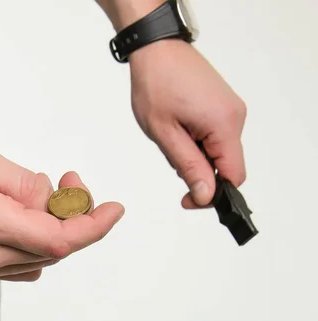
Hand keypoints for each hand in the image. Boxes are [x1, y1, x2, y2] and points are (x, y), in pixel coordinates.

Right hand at [0, 136, 123, 281]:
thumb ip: (21, 183)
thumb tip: (49, 197)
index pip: (59, 240)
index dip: (93, 226)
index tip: (113, 209)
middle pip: (54, 249)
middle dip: (75, 216)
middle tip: (69, 182)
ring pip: (39, 256)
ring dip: (55, 227)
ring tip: (44, 193)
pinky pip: (20, 260)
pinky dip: (36, 240)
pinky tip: (25, 214)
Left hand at [128, 40, 247, 208]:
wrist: (156, 49)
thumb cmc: (156, 83)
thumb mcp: (164, 133)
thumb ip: (188, 166)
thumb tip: (206, 196)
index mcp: (224, 124)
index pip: (234, 177)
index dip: (213, 194)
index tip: (189, 198)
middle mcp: (235, 116)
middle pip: (227, 165)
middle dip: (199, 170)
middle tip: (171, 156)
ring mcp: (232, 109)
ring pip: (219, 151)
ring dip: (196, 154)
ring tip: (172, 133)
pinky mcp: (223, 105)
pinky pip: (216, 135)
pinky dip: (198, 140)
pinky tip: (180, 127)